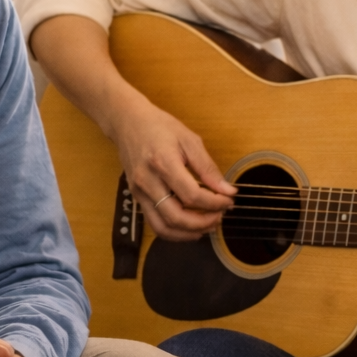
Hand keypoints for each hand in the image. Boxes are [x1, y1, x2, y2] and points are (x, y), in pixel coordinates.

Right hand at [110, 88, 236, 240]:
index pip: (191, 195)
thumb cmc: (159, 127)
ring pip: (163, 227)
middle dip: (203, 223)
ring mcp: (139, 193)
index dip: (214, 203)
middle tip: (220, 216)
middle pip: (176, 217)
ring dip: (189, 233)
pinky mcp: (137, 198)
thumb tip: (227, 190)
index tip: (228, 200)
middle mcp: (148, 182)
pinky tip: (191, 226)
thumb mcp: (189, 140)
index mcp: (163, 163)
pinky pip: (155, 224)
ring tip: (208, 225)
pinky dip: (175, 231)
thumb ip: (208, 168)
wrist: (128, 123)